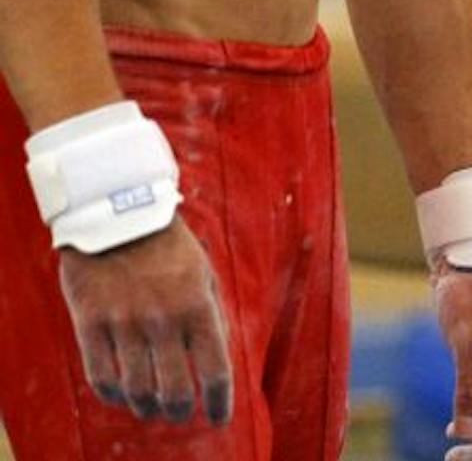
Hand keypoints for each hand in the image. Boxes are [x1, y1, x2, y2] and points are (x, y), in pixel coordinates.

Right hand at [56, 220, 232, 425]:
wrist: (118, 215)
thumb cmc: (169, 247)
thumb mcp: (204, 274)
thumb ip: (211, 315)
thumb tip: (217, 359)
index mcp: (198, 306)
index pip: (215, 371)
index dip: (218, 403)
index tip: (218, 419)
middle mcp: (163, 319)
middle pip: (173, 391)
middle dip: (178, 412)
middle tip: (179, 415)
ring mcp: (124, 323)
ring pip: (136, 389)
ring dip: (146, 408)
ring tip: (152, 409)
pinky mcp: (91, 322)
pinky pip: (100, 375)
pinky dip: (113, 394)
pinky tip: (121, 394)